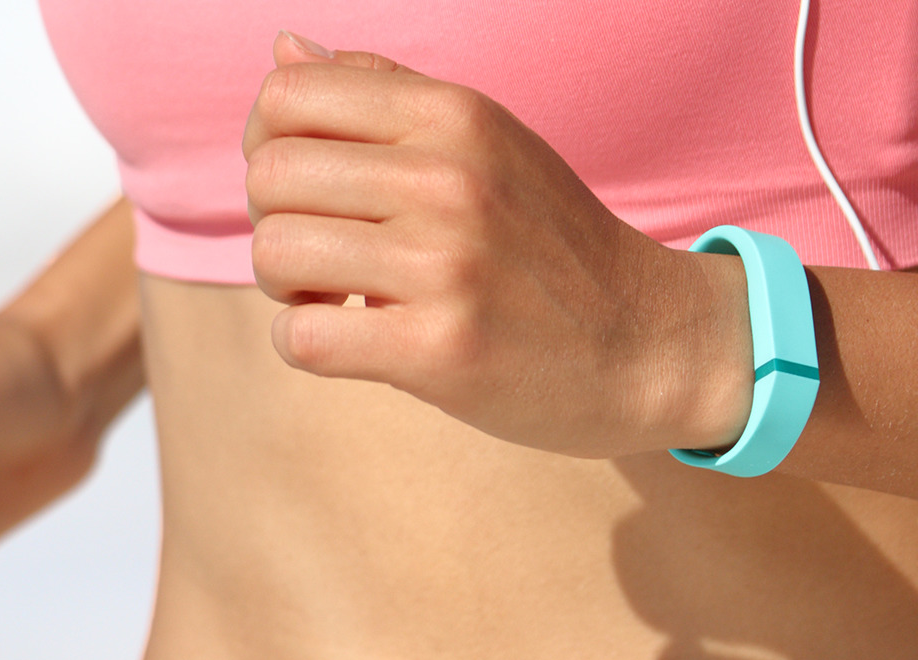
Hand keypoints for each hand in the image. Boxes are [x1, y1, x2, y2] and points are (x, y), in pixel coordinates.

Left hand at [244, 33, 753, 457]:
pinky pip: (304, 340)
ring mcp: (444, 266)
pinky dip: (303, 347)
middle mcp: (447, 179)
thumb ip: (389, 96)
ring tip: (336, 305)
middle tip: (323, 263)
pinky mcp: (441, 350)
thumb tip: (284, 50)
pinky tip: (346, 345)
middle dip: (275, 225)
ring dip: (287, 292)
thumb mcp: (491, 147)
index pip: (286, 98)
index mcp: (453, 117)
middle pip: (269, 177)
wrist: (648, 347)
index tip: (311, 197)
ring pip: (276, 255)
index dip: (270, 151)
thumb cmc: (558, 256)